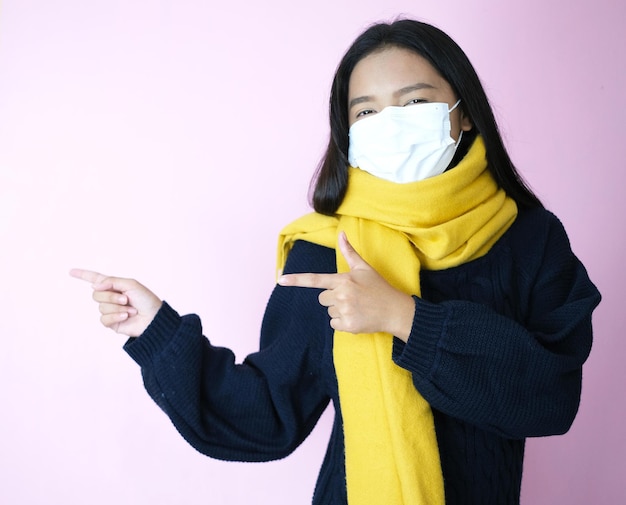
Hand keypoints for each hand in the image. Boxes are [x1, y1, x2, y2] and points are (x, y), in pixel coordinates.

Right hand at [69, 269, 162, 336]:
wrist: (154, 318)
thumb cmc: (146, 300)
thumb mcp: (131, 284)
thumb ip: (111, 281)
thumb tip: (93, 286)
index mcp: (115, 286)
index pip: (95, 279)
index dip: (83, 275)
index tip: (70, 271)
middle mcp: (110, 297)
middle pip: (96, 294)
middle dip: (111, 297)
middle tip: (126, 299)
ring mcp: (110, 310)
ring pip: (101, 307)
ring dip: (117, 308)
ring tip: (131, 310)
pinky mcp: (111, 323)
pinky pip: (104, 319)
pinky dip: (116, 316)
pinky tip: (126, 316)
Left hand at [278, 232, 414, 340]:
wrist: (395, 310)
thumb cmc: (379, 287)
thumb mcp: (364, 268)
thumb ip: (349, 253)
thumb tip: (341, 233)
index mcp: (343, 280)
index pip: (315, 280)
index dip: (297, 280)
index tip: (281, 280)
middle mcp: (342, 295)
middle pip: (322, 298)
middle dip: (333, 298)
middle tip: (352, 297)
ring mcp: (345, 311)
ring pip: (329, 311)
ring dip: (339, 310)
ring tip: (357, 307)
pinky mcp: (348, 325)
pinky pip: (334, 324)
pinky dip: (343, 323)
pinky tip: (357, 317)